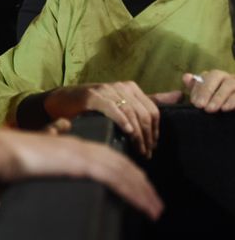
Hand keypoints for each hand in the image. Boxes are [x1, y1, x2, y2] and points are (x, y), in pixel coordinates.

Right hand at [0, 128, 163, 220]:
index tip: (137, 190)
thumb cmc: (3, 162)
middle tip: (154, 203)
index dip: (124, 173)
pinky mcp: (78, 162)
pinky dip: (132, 191)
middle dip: (140, 184)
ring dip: (142, 190)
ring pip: (122, 170)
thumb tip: (12, 196)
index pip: (105, 158)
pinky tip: (143, 203)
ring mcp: (79, 152)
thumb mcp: (24, 168)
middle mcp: (78, 146)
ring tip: (155, 208)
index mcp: (67, 146)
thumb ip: (28, 176)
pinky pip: (114, 177)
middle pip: (120, 163)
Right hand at [46, 83, 180, 157]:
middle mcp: (120, 86)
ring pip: (132, 113)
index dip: (155, 131)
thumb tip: (179, 95)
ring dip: (138, 135)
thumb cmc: (91, 106)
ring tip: (138, 151)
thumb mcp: (122, 103)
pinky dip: (122, 120)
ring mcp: (106, 90)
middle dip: (148, 136)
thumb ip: (150, 100)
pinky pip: (113, 107)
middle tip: (146, 154)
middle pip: (145, 114)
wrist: (60, 102)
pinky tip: (127, 132)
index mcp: (130, 87)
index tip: (152, 147)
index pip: (153, 110)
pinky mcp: (93, 96)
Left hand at [183, 70, 234, 111]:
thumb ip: (196, 88)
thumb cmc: (218, 106)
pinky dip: (232, 101)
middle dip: (206, 90)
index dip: (198, 88)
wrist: (233, 113)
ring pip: (230, 83)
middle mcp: (228, 77)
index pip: (205, 76)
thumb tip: (186, 77)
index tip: (193, 102)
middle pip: (216, 75)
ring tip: (210, 109)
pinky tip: (225, 108)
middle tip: (199, 105)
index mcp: (216, 77)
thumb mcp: (206, 98)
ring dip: (218, 96)